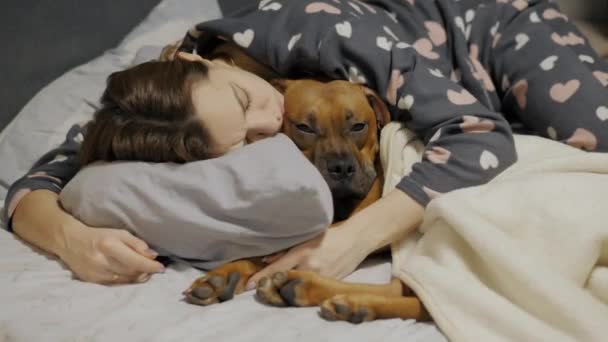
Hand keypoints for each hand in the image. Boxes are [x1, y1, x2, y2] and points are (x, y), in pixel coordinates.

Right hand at [58, 222, 164, 284]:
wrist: (70, 241)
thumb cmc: (99, 235)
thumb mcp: (119, 233)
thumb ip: (137, 244)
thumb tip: (153, 255)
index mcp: (109, 245)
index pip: (135, 261)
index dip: (151, 266)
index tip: (161, 268)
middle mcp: (102, 261)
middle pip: (131, 272)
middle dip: (146, 271)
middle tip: (155, 269)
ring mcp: (96, 273)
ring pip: (124, 280)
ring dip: (137, 277)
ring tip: (145, 272)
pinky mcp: (91, 281)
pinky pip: (115, 284)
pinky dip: (126, 281)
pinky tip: (131, 276)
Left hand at [247, 226, 366, 288]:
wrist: (355, 240)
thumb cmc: (329, 235)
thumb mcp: (307, 236)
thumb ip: (287, 247)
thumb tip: (266, 259)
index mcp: (303, 253)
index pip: (277, 268)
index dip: (262, 277)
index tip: (249, 285)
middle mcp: (311, 267)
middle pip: (285, 281)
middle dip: (272, 285)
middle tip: (259, 289)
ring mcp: (321, 277)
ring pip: (298, 287)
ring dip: (286, 288)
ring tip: (275, 288)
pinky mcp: (330, 284)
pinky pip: (311, 289)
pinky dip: (301, 289)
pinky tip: (295, 288)